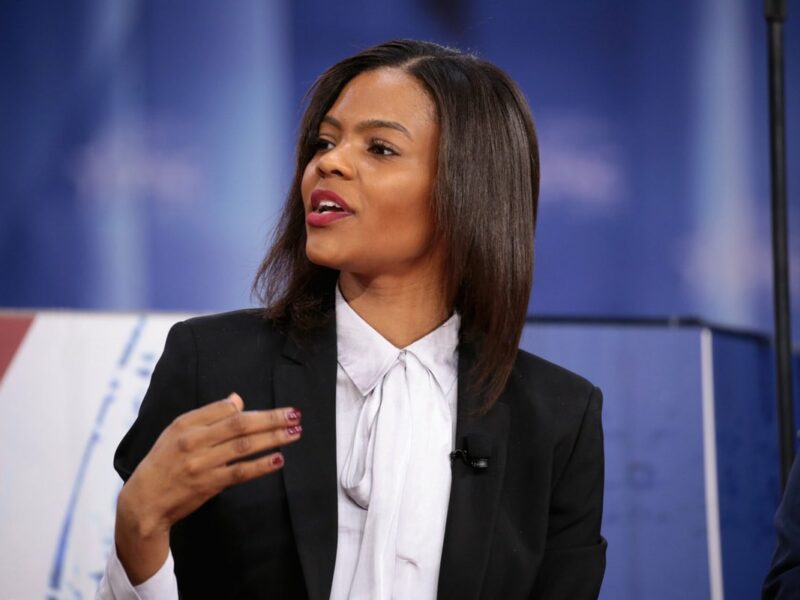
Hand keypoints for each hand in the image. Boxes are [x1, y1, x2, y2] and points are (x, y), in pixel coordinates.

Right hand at [115, 393, 301, 583]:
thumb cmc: (163, 462)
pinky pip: (240, 472)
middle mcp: (194, 441)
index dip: (253, 409)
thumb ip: (208, 415)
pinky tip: (278, 459)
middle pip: (240, 425)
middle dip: (271, 418)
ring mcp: (202, 464)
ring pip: (244, 446)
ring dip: (273, 438)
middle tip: (295, 415)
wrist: (143, 502)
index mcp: (186, 424)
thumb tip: (237, 400)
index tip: (278, 409)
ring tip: (294, 432)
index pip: (224, 410)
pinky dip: (261, 465)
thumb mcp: (176, 432)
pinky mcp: (208, 485)